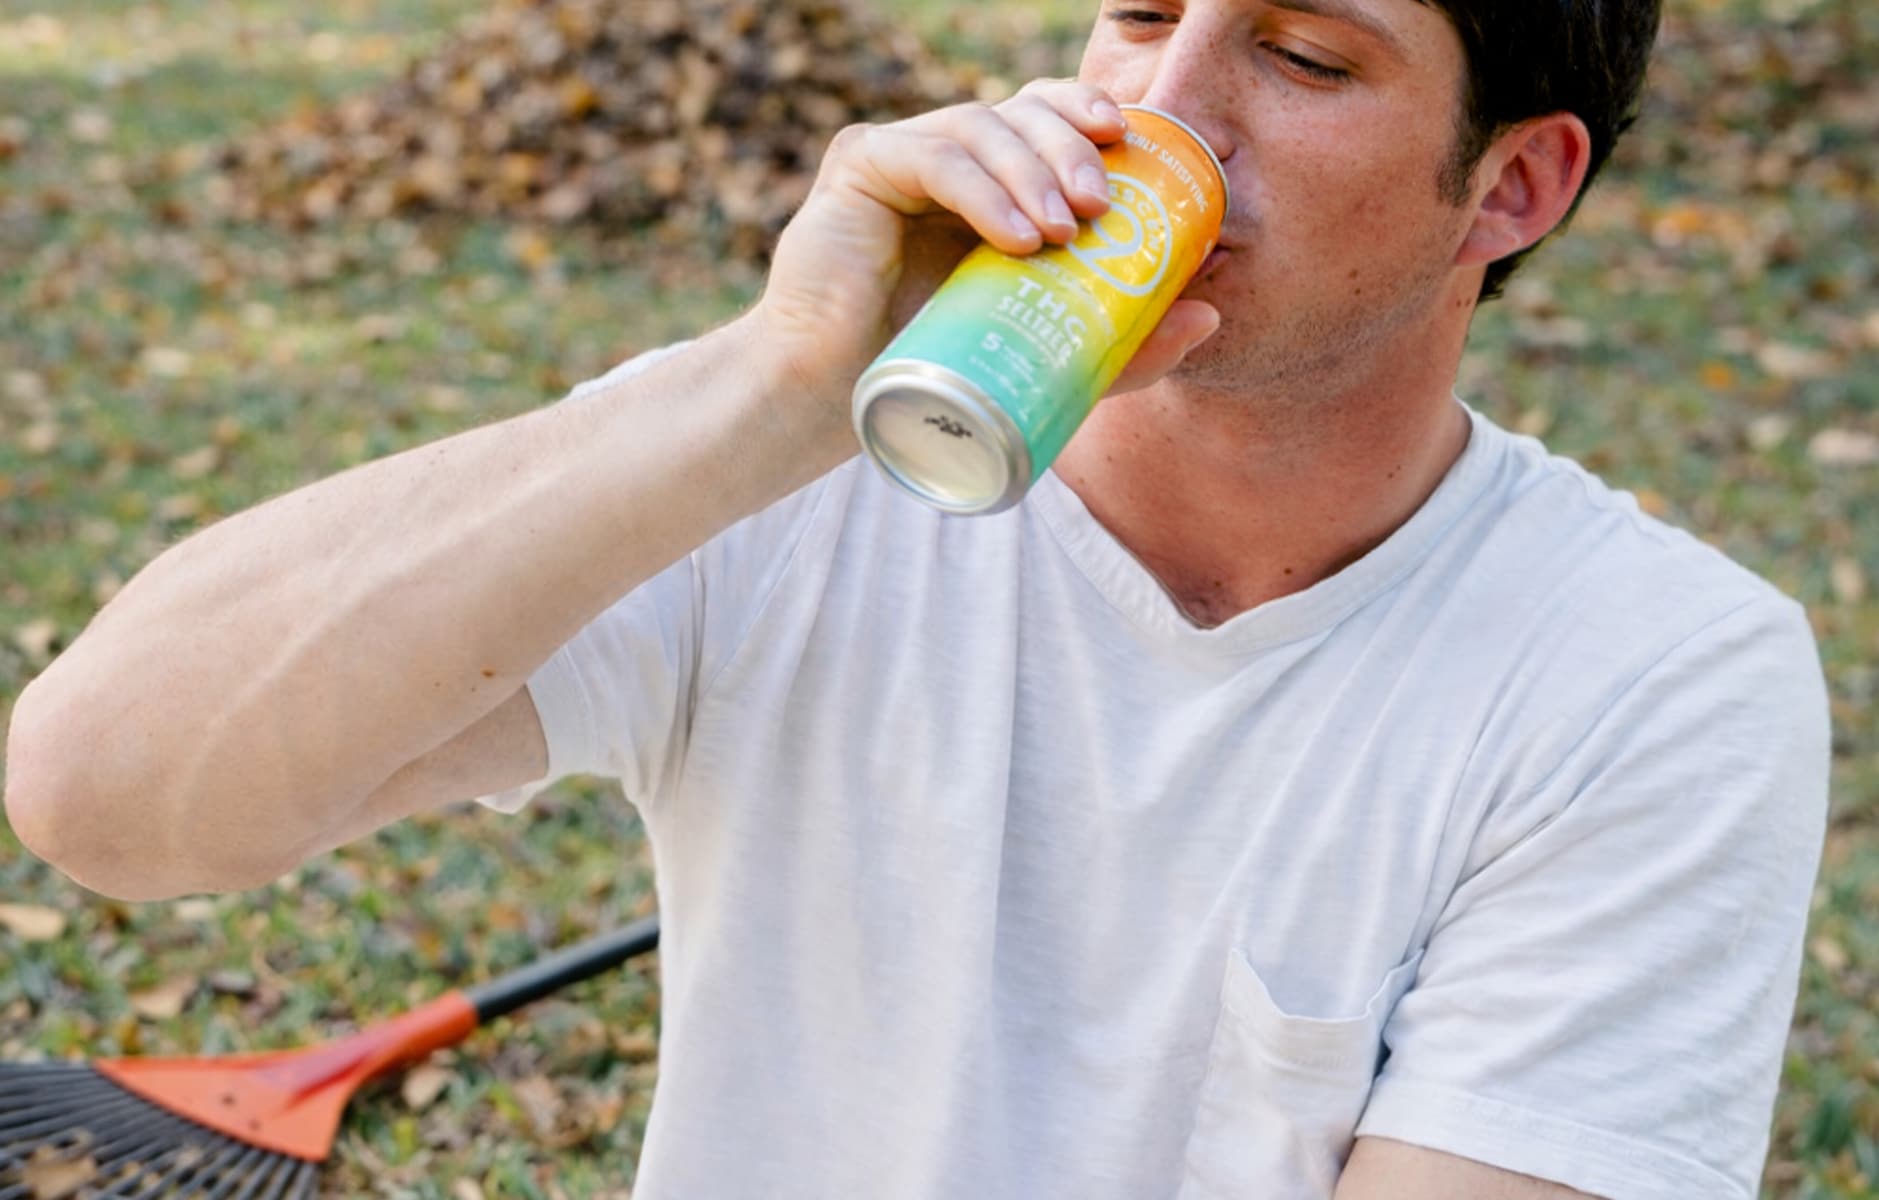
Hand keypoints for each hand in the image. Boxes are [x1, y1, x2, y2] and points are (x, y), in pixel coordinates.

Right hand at [753, 79, 1221, 424]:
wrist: (828, 404)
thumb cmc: (929, 375)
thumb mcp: (1046, 355)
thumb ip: (1123, 340)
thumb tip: (1211, 315)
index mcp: (989, 184)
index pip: (1048, 120)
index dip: (1090, 116)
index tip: (1131, 143)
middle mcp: (947, 157)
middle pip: (1023, 110)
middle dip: (1072, 145)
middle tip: (1103, 204)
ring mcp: (901, 154)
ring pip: (983, 125)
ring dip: (1033, 170)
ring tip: (1065, 230)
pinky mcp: (860, 164)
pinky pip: (933, 154)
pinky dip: (983, 190)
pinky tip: (1017, 235)